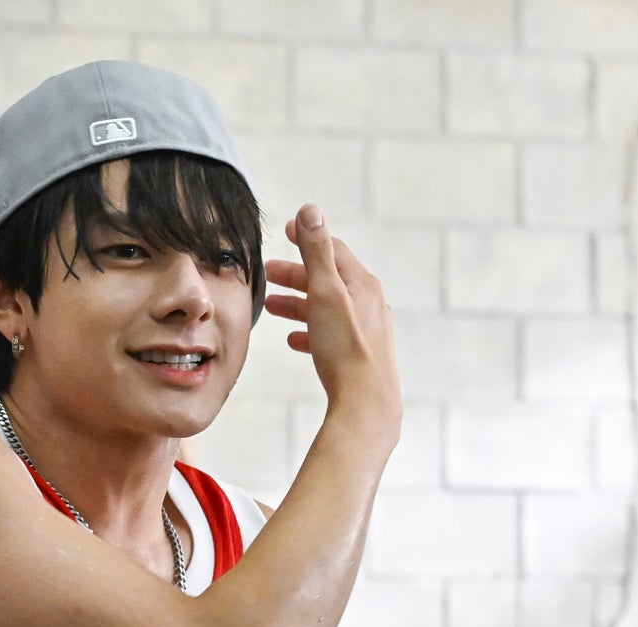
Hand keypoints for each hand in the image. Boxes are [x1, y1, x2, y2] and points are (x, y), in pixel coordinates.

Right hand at [265, 204, 399, 431]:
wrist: (366, 404)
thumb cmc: (345, 348)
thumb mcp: (325, 292)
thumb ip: (316, 252)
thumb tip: (310, 210)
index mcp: (362, 284)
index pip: (333, 250)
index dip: (308, 239)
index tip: (285, 232)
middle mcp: (369, 304)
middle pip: (328, 280)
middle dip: (296, 274)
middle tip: (267, 273)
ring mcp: (367, 331)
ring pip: (327, 308)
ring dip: (299, 303)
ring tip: (272, 307)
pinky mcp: (360, 356)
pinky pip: (331, 336)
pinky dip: (310, 331)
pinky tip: (294, 341)